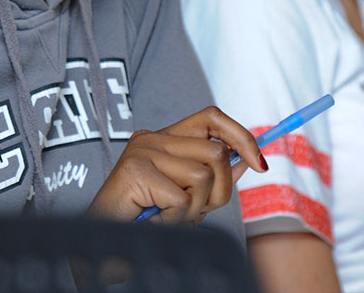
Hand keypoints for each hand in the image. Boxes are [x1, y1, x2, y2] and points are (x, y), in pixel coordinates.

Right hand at [88, 106, 265, 224]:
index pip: (211, 118)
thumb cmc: (143, 222)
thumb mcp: (188, 198)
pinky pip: (182, 199)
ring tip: (169, 217)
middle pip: (215, 152)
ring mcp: (142, 152)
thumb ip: (214, 178)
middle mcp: (152, 138)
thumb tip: (247, 159)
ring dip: (194, 209)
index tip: (259, 163)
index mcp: (164, 138)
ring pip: (202, 176)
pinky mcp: (136, 171)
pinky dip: (176, 219)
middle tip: (194, 212)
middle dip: (219, 191)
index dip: (241, 136)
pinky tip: (156, 220)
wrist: (104, 246)